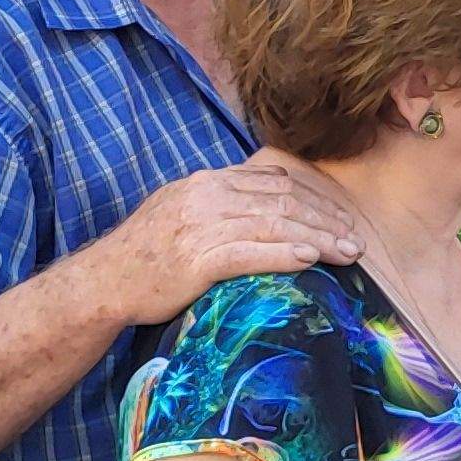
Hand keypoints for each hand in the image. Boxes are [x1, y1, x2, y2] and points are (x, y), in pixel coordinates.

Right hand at [93, 159, 364, 329]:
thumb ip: (221, 200)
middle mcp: (207, 196)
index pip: (275, 181)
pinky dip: (284, 253)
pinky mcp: (196, 259)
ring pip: (274, 224)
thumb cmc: (146, 253)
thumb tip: (266, 200)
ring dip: (318, 238)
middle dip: (325, 219)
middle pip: (282, 201)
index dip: (315, 198)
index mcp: (208, 181)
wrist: (105, 280)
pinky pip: (250, 252)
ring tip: (346, 253)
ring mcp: (201, 226)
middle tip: (355, 239)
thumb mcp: (182, 210)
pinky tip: (310, 259)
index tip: (340, 216)